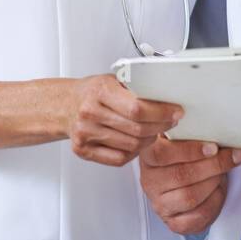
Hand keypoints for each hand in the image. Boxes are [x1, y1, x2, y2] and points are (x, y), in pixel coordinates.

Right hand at [65, 74, 180, 166]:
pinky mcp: (84, 151)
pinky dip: (134, 153)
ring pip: (131, 146)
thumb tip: (166, 98)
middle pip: (137, 129)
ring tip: (154, 131)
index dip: (161, 112)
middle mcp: (90, 113)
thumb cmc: (92, 92)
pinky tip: (137, 142)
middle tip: (170, 121)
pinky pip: (119, 159)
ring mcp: (85, 134)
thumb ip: (137, 88)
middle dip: (160, 126)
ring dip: (149, 140)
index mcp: (99, 91)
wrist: (65, 105)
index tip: (175, 112)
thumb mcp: (113, 80)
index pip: (137, 108)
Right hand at [140, 136, 240, 234]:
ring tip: (223, 173)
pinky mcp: (174, 222)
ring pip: (190, 196)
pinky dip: (215, 201)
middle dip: (213, 165)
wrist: (183, 185)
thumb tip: (220, 132)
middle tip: (230, 157)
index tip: (213, 147)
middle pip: (181, 175)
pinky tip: (218, 190)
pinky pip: (198, 215)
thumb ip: (193, 135)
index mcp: (148, 158)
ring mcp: (160, 204)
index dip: (190, 150)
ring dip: (214, 182)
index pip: (162, 154)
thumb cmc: (184, 159)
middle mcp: (150, 182)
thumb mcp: (182, 142)